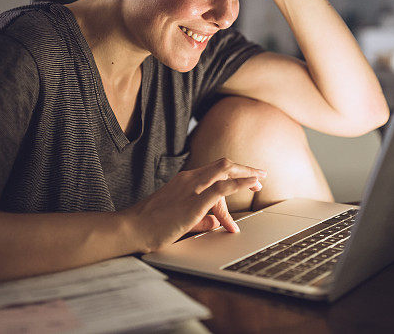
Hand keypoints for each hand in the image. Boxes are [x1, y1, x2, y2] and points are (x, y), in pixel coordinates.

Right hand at [126, 158, 266, 251]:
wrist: (132, 228)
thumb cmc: (150, 225)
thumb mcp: (179, 220)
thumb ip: (199, 220)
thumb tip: (215, 222)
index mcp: (185, 181)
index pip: (214, 172)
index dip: (233, 173)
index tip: (247, 179)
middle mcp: (190, 179)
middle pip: (223, 165)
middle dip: (243, 169)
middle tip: (259, 177)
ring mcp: (192, 188)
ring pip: (225, 170)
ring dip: (246, 173)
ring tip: (260, 179)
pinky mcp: (194, 202)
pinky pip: (223, 187)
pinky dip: (240, 182)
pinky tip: (251, 184)